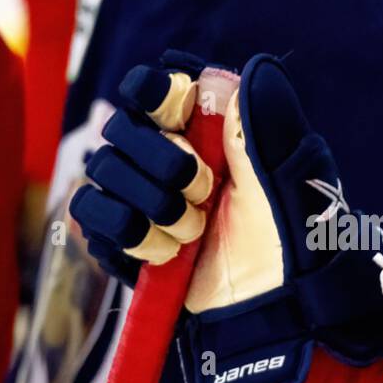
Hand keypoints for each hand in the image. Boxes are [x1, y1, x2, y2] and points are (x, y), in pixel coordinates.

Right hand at [71, 52, 382, 382]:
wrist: (272, 310)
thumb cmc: (291, 241)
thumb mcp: (286, 176)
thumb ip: (257, 122)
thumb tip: (228, 72)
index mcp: (206, 130)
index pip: (152, 87)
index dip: (154, 93)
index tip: (174, 111)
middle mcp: (167, 156)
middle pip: (122, 126)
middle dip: (164, 161)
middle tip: (206, 192)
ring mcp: (141, 196)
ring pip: (103, 168)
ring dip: (153, 202)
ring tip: (194, 231)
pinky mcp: (123, 236)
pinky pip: (91, 211)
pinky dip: (130, 231)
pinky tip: (167, 251)